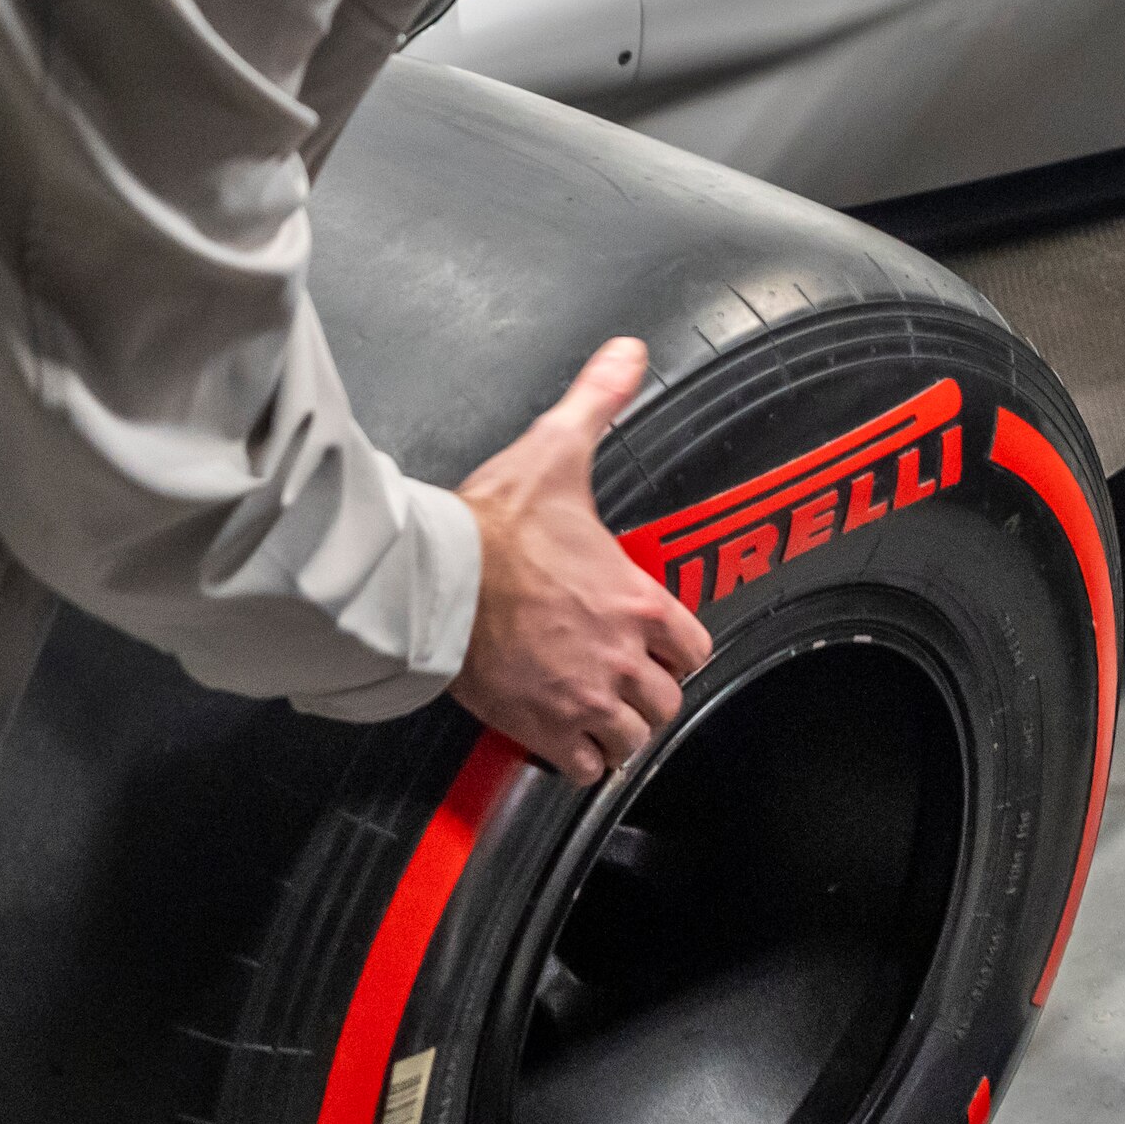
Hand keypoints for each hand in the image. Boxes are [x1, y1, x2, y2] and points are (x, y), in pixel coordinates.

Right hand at [447, 337, 714, 784]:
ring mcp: (581, 700)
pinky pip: (582, 769)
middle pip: (667, 702)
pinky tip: (565, 738)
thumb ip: (598, 401)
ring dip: (619, 730)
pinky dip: (579, 761)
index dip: (678, 647)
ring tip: (599, 711)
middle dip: (650, 693)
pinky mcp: (537, 728)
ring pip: (630, 741)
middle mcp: (620, 659)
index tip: (656, 639)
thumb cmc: (491, 527)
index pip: (695, 649)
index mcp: (637, 602)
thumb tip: (627, 354)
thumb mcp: (557, 451)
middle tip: (626, 678)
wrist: (429, 580)